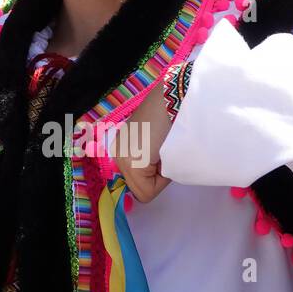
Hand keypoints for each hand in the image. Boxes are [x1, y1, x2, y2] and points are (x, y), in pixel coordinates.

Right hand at [115, 84, 170, 203]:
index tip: (168, 164)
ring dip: (147, 168)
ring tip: (158, 148)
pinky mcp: (119, 137)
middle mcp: (117, 156)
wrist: (171, 97)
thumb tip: (161, 175)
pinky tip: (150, 142)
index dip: (160, 183)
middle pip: (136, 186)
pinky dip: (142, 158)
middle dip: (152, 177)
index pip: (145, 194)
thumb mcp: (173, 158)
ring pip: (132, 174)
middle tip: (163, 156)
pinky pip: (130, 161)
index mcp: (130, 164)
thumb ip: (165, 174)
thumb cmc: (176, 128)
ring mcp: (116, 145)